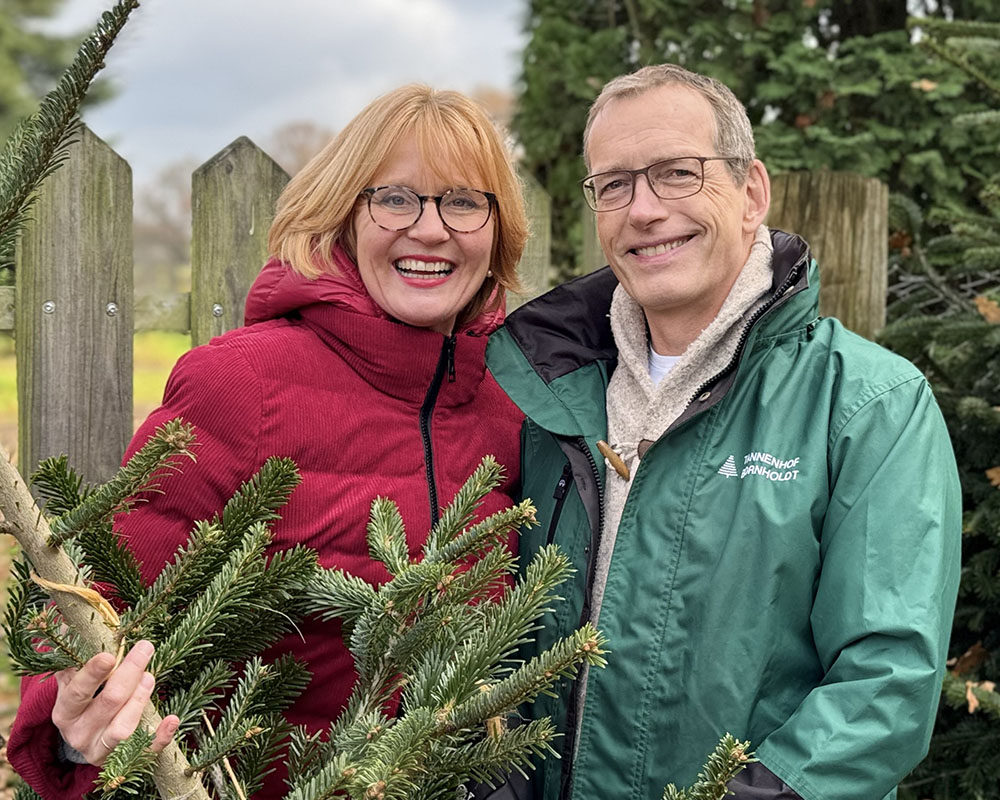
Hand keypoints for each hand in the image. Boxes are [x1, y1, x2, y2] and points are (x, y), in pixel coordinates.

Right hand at [51, 640, 178, 765]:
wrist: (88, 738)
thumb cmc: (86, 700)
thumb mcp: (75, 682)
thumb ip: (75, 657)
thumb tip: (68, 622)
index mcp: (65, 712)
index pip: (76, 693)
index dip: (92, 674)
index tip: (110, 654)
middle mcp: (80, 734)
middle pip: (108, 704)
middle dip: (129, 673)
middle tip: (145, 648)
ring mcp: (102, 750)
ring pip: (123, 728)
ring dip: (140, 698)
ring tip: (150, 676)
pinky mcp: (124, 760)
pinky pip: (145, 752)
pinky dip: (160, 737)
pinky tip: (172, 719)